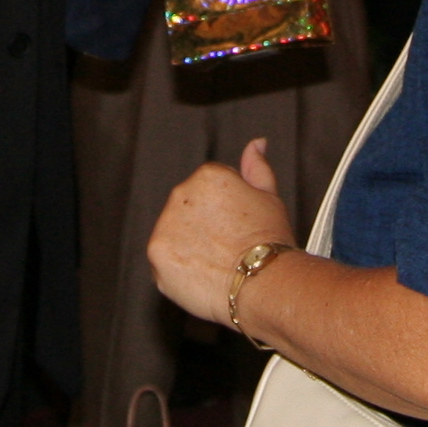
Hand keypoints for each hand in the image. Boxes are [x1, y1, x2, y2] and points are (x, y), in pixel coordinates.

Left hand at [148, 137, 296, 323]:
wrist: (263, 282)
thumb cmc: (269, 242)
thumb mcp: (270, 196)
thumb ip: (256, 166)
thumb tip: (256, 143)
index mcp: (207, 176)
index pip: (209, 189)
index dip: (227, 210)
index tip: (238, 225)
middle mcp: (181, 195)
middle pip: (188, 210)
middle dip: (204, 226)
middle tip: (229, 245)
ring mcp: (165, 225)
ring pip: (174, 235)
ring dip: (189, 246)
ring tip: (217, 261)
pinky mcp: (157, 254)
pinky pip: (165, 261)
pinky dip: (180, 270)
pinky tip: (203, 274)